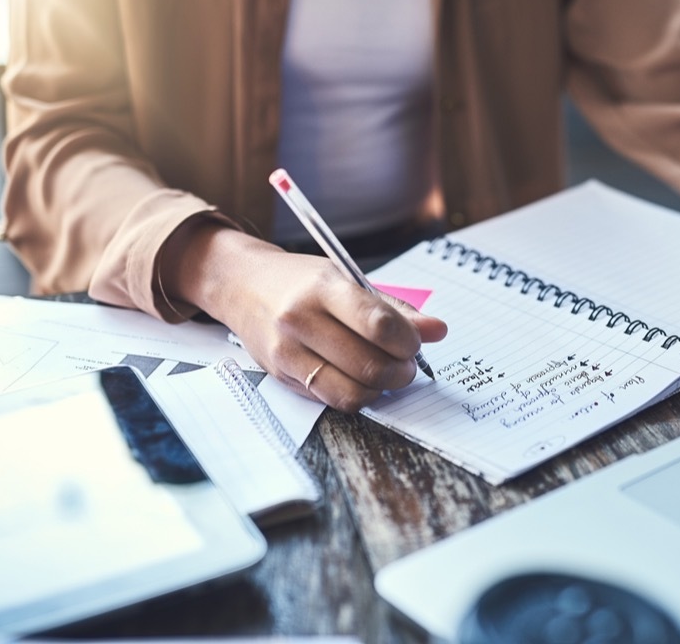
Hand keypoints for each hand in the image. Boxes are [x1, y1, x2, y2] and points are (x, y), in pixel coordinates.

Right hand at [164, 224, 446, 410]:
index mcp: (324, 287)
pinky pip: (330, 399)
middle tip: (406, 364)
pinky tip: (359, 378)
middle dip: (401, 371)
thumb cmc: (301, 281)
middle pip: (369, 364)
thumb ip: (392, 308)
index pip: (378, 324)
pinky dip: (355, 394)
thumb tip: (437, 331)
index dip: (408, 341)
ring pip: (351, 392)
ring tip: (386, 374)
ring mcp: (288, 351)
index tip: (415, 343)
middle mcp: (301, 319)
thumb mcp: (346, 279)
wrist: (241, 285)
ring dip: (380, 390)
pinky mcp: (281, 376)